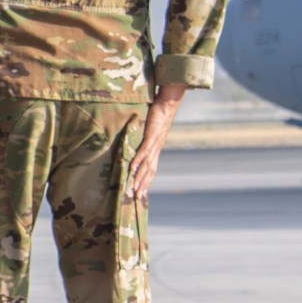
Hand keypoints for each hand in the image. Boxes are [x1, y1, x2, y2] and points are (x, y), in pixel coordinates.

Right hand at [127, 85, 185, 201]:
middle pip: (150, 172)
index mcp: (156, 149)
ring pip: (147, 165)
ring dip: (140, 178)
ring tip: (133, 188)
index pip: (151, 169)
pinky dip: (138, 161)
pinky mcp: (151, 136)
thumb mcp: (150, 129)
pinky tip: (132, 168)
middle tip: (137, 198)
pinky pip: (143, 151)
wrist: (169, 104)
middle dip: (144, 185)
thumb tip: (135, 138)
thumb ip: (143, 136)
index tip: (141, 193)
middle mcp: (156, 149)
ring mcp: (154, 144)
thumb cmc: (158, 114)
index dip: (146, 182)